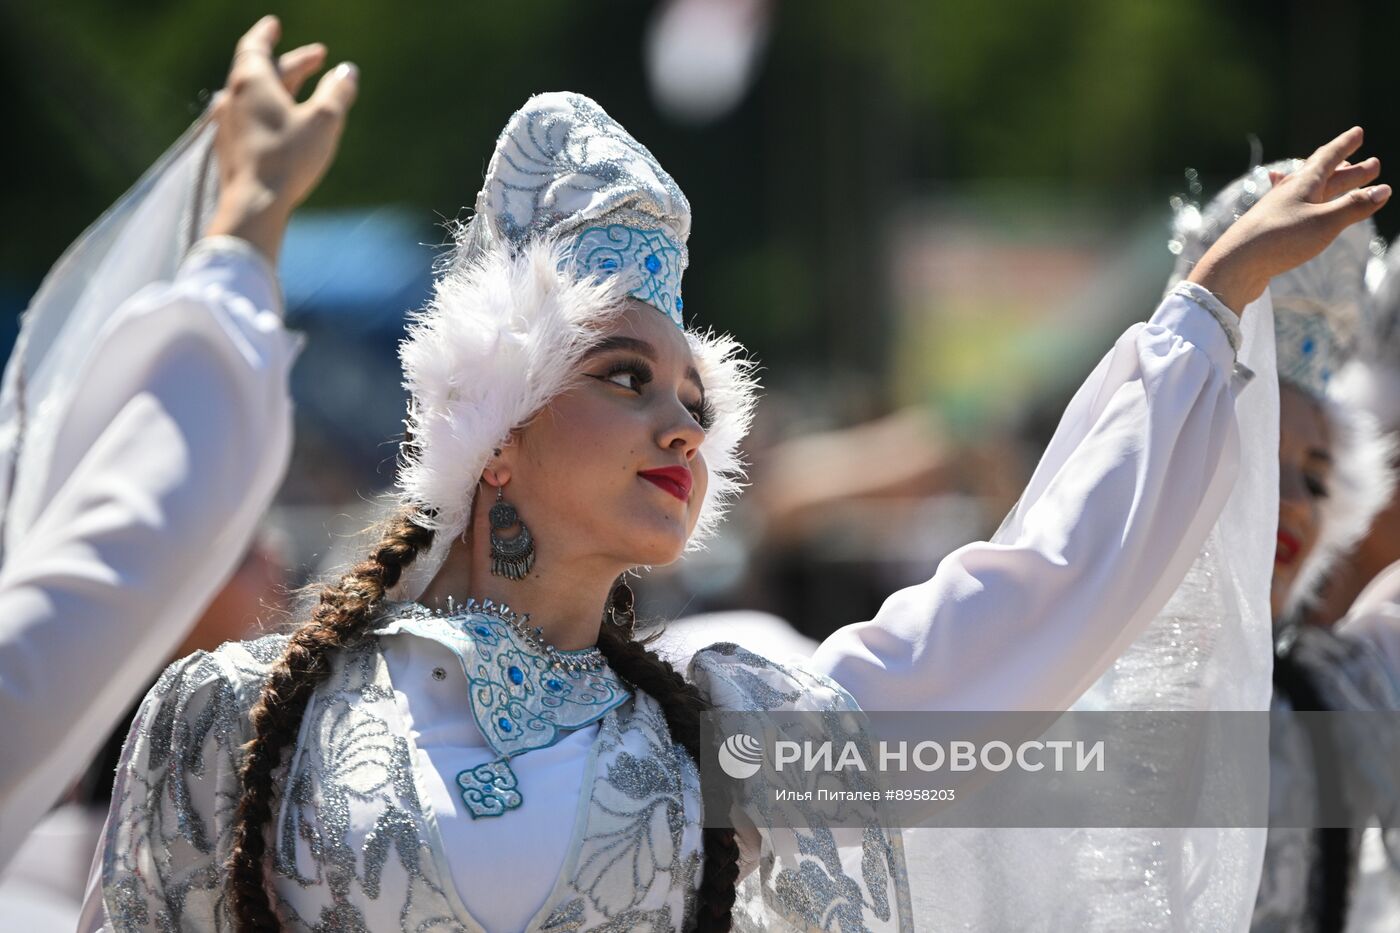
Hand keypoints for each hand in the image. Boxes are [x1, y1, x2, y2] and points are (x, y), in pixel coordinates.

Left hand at [204, 15, 358, 263]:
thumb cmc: (289, 160)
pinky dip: (266, 111)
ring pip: (252, 95)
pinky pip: (247, 118)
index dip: (267, 33)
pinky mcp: (229, 149)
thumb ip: (337, 93)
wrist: (254, 205)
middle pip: (259, 70)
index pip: (255, 46)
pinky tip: (275, 122)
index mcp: (251, 82)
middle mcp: (233, 98)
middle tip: (317, 58)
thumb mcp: (324, 122)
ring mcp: (226, 125)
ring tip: (296, 89)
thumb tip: (347, 72)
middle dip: (290, 63)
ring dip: (277, 87)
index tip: (274, 25)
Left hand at [1188, 126, 1388, 314]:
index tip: (1358, 132)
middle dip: (1349, 170)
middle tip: (1373, 165)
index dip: (1345, 145)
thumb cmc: (1280, 240)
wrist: (1235, 266)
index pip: (1328, 157)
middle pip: (1324, 175)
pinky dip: (1307, 200)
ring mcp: (1277, 210)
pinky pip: (1295, 207)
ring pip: (1310, 191)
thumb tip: (1383, 191)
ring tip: (1343, 178)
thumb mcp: (1324, 222)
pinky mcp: (1270, 229)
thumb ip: (1354, 207)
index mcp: (1303, 183)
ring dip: (1332, 185)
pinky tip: (1287, 193)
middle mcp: (1289, 192)